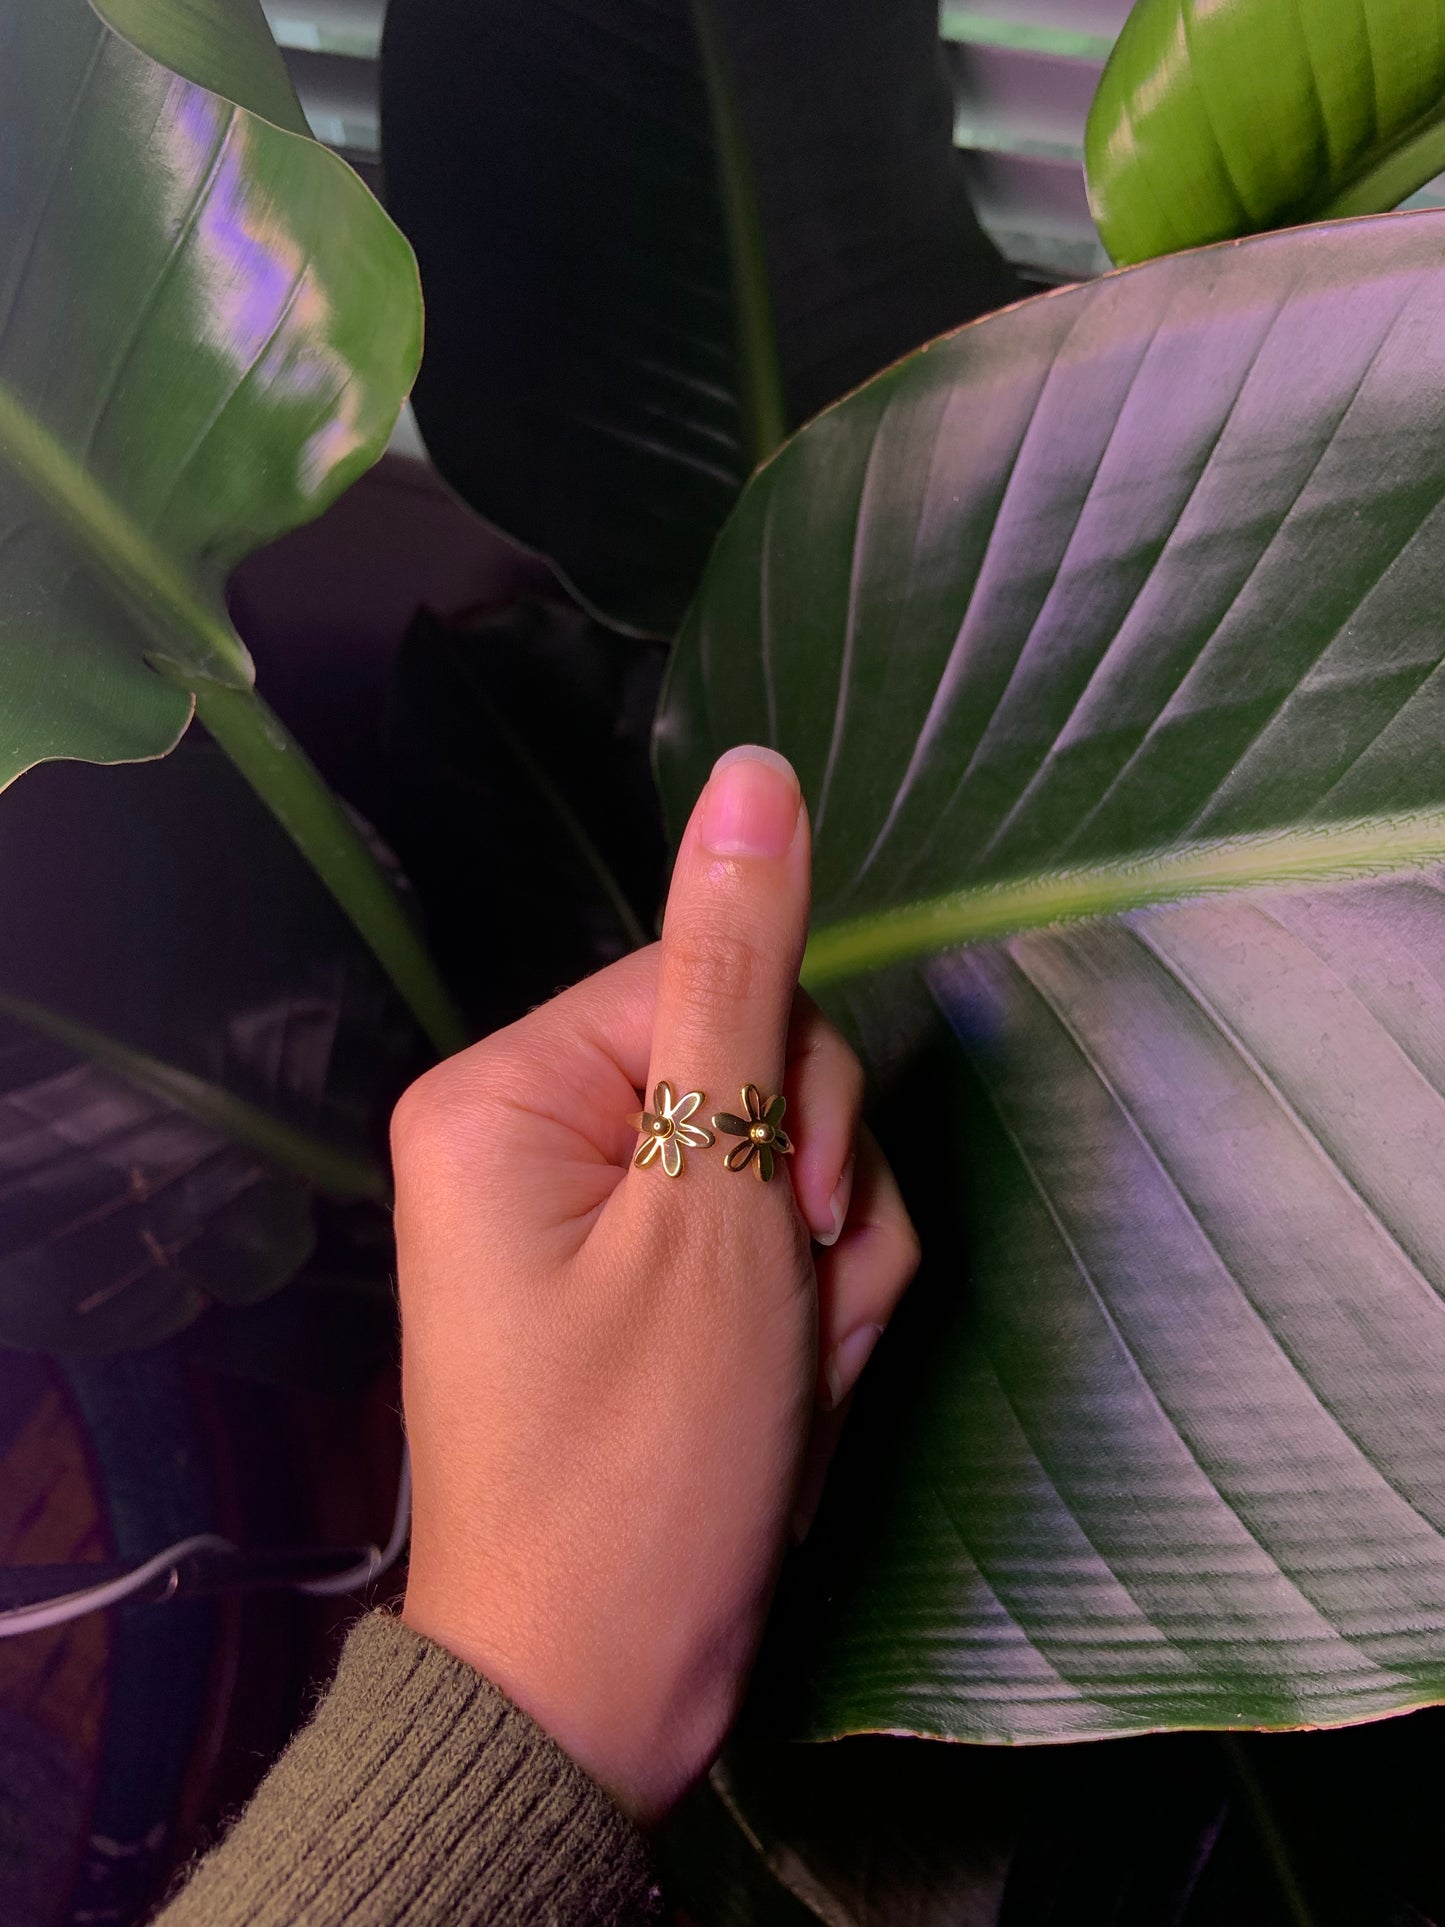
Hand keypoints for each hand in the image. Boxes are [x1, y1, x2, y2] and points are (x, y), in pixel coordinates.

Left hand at [391, 746, 919, 1825]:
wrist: (607, 1690)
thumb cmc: (648, 1452)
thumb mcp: (713, 1198)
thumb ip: (743, 975)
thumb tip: (754, 769)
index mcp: (510, 1087)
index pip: (720, 979)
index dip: (794, 1099)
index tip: (781, 1226)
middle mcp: (538, 1132)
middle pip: (768, 1072)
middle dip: (817, 1201)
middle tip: (780, 1324)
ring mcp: (598, 1216)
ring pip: (797, 1166)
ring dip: (831, 1275)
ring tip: (780, 1382)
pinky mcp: (652, 1284)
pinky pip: (780, 1246)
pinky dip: (812, 1321)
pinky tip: (784, 1402)